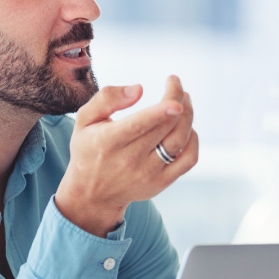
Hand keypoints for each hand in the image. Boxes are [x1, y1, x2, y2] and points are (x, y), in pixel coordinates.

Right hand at [55, 77, 198, 235]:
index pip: (138, 125)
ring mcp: (148, 173)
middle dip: (177, 101)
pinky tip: (187, 127)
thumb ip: (106, 98)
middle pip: (164, 128)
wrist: (92, 193)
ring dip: (188, 117)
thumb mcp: (85, 119)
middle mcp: (130, 159)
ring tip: (184, 100)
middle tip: (176, 84)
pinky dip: (193, 140)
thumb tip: (139, 89)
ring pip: (179, 142)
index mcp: (109, 140)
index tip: (175, 100)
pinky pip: (188, 160)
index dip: (160, 112)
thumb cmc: (89, 148)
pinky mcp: (161, 182)